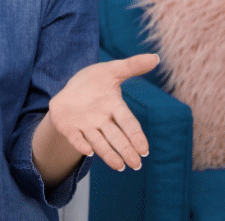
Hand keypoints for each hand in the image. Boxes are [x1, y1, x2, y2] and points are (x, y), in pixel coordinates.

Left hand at [48, 53, 159, 171]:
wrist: (69, 92)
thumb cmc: (94, 83)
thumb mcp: (111, 70)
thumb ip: (131, 66)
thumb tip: (156, 57)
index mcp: (114, 107)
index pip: (128, 122)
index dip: (136, 135)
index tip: (145, 150)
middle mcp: (102, 120)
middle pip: (115, 137)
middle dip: (125, 150)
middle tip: (135, 165)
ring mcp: (85, 125)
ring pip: (98, 142)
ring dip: (108, 154)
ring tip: (119, 166)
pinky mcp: (69, 127)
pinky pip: (75, 137)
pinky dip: (81, 144)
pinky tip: (88, 152)